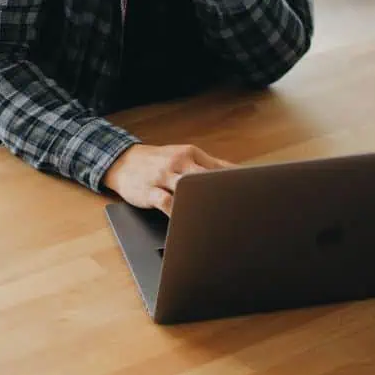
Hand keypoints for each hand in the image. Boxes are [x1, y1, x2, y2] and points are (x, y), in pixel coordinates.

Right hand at [103, 143, 233, 214]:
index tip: (251, 194)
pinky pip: (166, 202)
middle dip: (221, 192)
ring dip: (200, 201)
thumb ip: (210, 164)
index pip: (218, 167)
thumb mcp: (183, 156)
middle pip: (206, 177)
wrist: (123, 161)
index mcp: (190, 154)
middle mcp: (178, 163)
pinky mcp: (150, 191)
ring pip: (186, 187)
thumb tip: (238, 171)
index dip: (236, 182)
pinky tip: (186, 220)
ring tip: (216, 216)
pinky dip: (177, 211)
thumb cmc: (157, 161)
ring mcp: (163, 176)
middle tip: (238, 208)